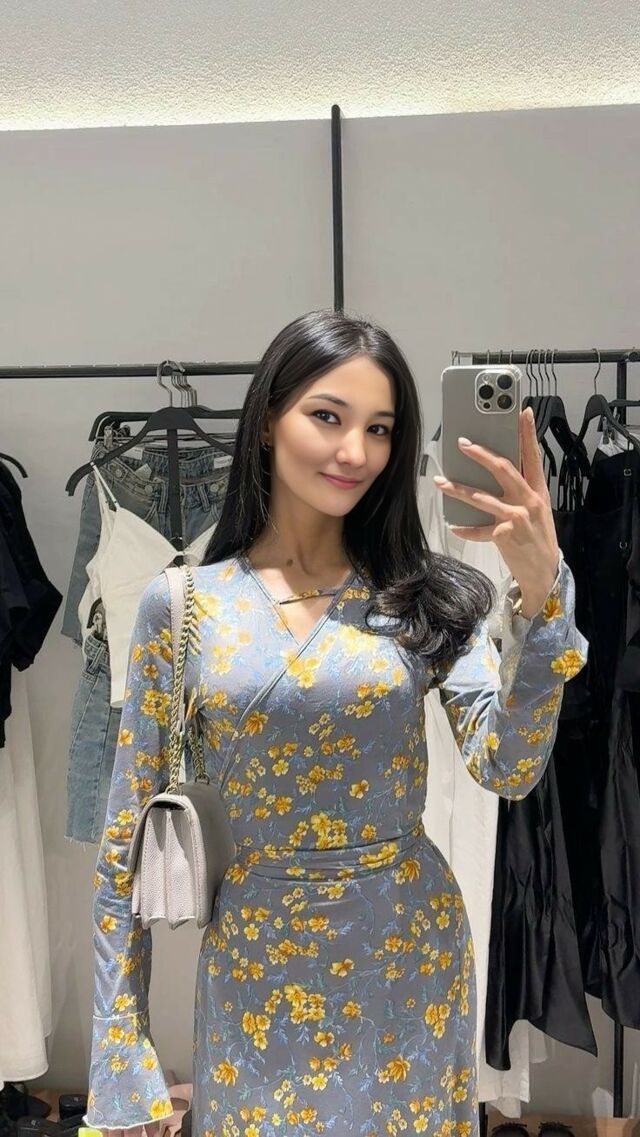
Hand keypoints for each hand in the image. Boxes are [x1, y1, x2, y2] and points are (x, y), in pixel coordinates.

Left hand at [432, 407, 559, 616]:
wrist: (544, 571)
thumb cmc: (538, 536)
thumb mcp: (537, 509)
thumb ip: (522, 490)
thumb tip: (498, 469)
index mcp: (537, 490)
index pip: (532, 456)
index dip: (528, 433)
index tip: (522, 411)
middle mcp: (528, 500)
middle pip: (503, 469)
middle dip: (481, 454)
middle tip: (462, 443)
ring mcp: (516, 517)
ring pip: (482, 498)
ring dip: (458, 489)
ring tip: (440, 481)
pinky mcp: (505, 535)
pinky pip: (479, 529)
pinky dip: (465, 529)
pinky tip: (454, 527)